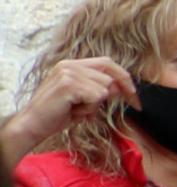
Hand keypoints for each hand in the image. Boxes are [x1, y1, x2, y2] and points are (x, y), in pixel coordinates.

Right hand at [1, 55, 134, 163]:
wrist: (33, 124)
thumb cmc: (57, 114)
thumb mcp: (82, 99)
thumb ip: (100, 89)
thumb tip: (123, 87)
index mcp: (71, 65)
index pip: (107, 62)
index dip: (123, 76)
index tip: (133, 92)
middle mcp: (69, 65)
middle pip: (109, 76)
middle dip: (113, 94)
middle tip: (98, 107)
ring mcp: (68, 73)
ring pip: (105, 87)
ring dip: (95, 104)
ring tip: (76, 109)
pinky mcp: (69, 84)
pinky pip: (98, 96)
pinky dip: (89, 108)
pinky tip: (73, 111)